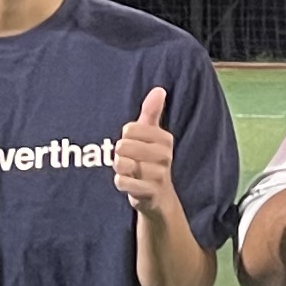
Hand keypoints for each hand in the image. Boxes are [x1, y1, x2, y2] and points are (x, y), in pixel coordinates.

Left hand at [112, 85, 179, 213]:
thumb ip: (152, 111)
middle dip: (120, 154)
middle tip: (131, 160)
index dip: (126, 137)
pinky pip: (121, 182)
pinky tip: (129, 183)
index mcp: (165, 138)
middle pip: (123, 146)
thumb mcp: (152, 135)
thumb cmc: (151, 160)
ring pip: (121, 164)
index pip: (129, 129)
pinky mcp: (149, 192)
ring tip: (130, 171)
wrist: (159, 196)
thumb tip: (159, 89)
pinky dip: (120, 182)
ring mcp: (158, 175)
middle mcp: (165, 156)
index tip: (135, 144)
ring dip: (120, 168)